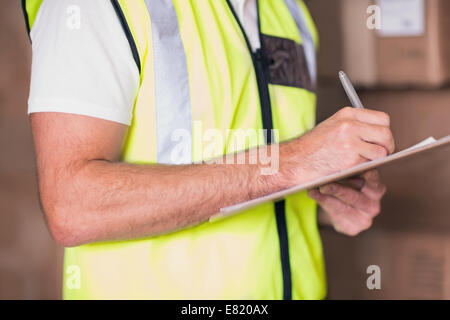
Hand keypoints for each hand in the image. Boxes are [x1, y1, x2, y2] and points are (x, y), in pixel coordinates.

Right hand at [279, 107, 394, 186]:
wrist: (294, 162)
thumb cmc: (310, 148)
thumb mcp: (332, 127)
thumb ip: (353, 126)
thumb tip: (378, 135)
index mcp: (347, 114)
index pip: (382, 119)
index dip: (384, 131)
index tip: (381, 140)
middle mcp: (350, 125)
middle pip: (386, 134)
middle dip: (387, 146)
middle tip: (381, 155)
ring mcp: (351, 142)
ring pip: (382, 151)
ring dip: (377, 160)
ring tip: (365, 163)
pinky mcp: (350, 160)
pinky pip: (371, 165)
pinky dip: (366, 169)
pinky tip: (355, 169)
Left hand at [308, 170, 385, 235]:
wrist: (342, 208)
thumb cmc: (347, 186)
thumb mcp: (350, 178)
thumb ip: (348, 173)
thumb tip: (332, 166)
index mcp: (376, 190)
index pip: (373, 182)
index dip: (367, 177)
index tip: (358, 171)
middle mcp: (373, 206)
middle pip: (355, 198)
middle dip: (338, 191)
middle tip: (323, 186)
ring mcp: (364, 220)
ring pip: (343, 209)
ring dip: (326, 199)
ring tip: (313, 191)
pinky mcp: (352, 228)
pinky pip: (336, 217)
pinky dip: (324, 205)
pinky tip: (315, 197)